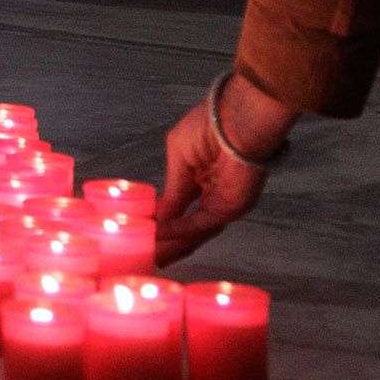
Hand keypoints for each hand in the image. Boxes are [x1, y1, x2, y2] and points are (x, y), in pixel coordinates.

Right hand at [154, 75, 294, 264]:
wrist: (236, 120)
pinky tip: (161, 234)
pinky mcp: (230, 207)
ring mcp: (224, 204)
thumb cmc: (208, 127)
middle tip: (149, 258)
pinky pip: (201, 223)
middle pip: (189, 227)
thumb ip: (173, 189)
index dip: (163, 223)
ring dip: (174, 245)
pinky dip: (181, 230)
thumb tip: (159, 216)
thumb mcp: (179, 156)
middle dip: (169, 243)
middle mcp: (214, 196)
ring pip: (196, 232)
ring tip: (153, 258)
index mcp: (203, 179)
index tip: (144, 234)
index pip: (181, 209)